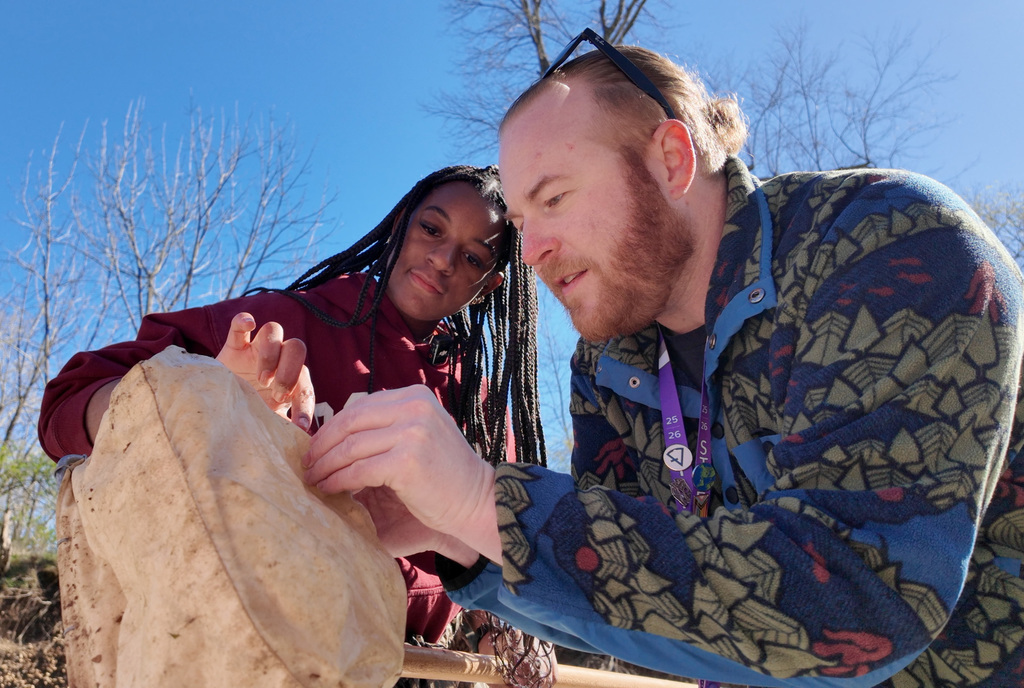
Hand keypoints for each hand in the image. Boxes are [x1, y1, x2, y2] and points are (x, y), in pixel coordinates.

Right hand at [216, 312, 314, 431]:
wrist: (218, 407)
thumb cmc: (250, 416)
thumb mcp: (267, 423)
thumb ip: (284, 430)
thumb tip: (305, 445)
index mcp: (291, 380)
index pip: (305, 385)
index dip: (305, 404)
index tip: (300, 425)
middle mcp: (278, 360)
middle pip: (297, 347)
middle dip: (290, 372)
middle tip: (277, 394)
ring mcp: (256, 350)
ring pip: (274, 331)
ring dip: (271, 353)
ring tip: (261, 378)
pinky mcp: (234, 345)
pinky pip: (240, 325)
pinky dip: (244, 321)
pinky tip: (247, 324)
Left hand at [303, 385, 500, 563]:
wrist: (477, 501)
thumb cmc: (445, 474)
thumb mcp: (420, 434)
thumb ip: (389, 426)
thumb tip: (338, 432)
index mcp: (414, 396)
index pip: (360, 407)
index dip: (333, 427)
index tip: (316, 446)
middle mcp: (413, 407)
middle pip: (349, 422)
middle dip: (322, 445)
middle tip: (306, 463)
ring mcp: (411, 432)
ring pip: (350, 447)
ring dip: (325, 465)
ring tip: (312, 479)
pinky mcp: (406, 461)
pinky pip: (358, 470)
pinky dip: (337, 481)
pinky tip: (328, 489)